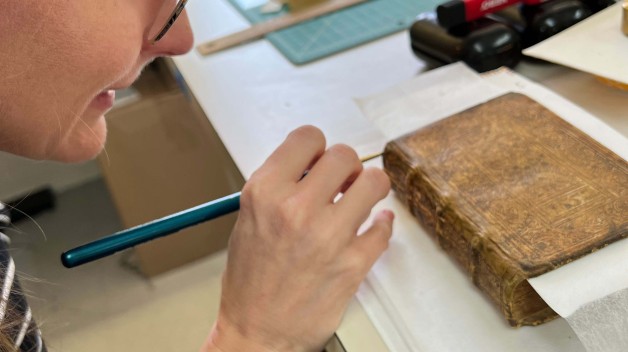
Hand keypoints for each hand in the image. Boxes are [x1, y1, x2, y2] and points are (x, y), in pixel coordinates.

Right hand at [203, 126, 393, 351]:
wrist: (258, 332)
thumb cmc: (251, 281)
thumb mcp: (250, 218)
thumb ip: (281, 186)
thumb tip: (316, 165)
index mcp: (265, 192)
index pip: (307, 137)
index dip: (317, 146)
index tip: (320, 159)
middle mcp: (296, 209)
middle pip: (344, 155)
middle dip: (346, 167)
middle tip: (343, 181)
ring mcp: (328, 236)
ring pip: (374, 182)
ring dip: (370, 188)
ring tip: (360, 198)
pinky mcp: (353, 263)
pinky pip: (384, 227)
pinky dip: (381, 224)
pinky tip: (371, 226)